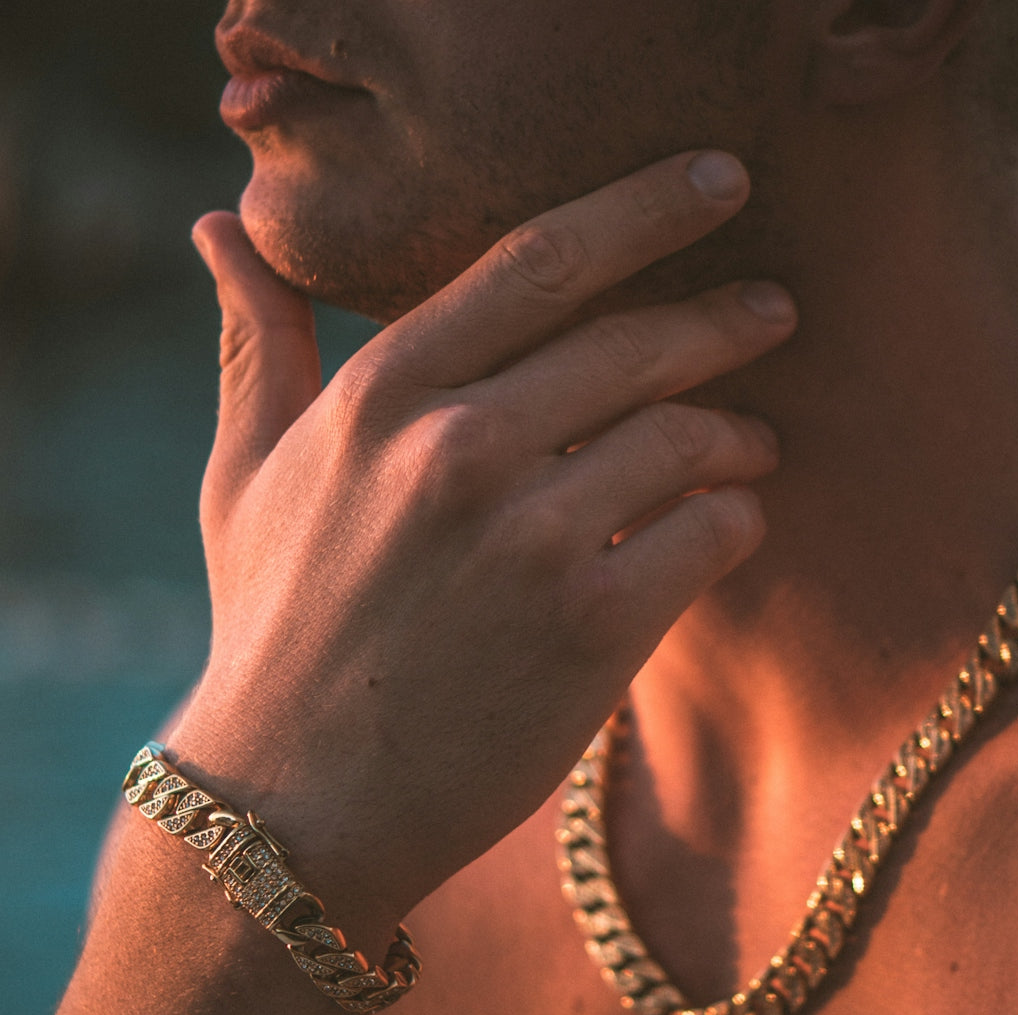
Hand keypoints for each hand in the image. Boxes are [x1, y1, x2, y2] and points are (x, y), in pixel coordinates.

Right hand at [179, 151, 795, 925]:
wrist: (299, 803)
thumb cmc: (273, 637)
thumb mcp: (243, 480)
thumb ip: (259, 350)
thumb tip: (221, 231)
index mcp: (380, 393)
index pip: (541, 258)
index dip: (647, 207)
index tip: (719, 183)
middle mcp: (457, 444)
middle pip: (638, 341)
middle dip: (726, 319)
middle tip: (773, 311)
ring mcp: (530, 534)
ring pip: (689, 437)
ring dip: (737, 436)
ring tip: (751, 447)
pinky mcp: (591, 624)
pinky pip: (713, 532)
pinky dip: (737, 521)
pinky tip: (729, 527)